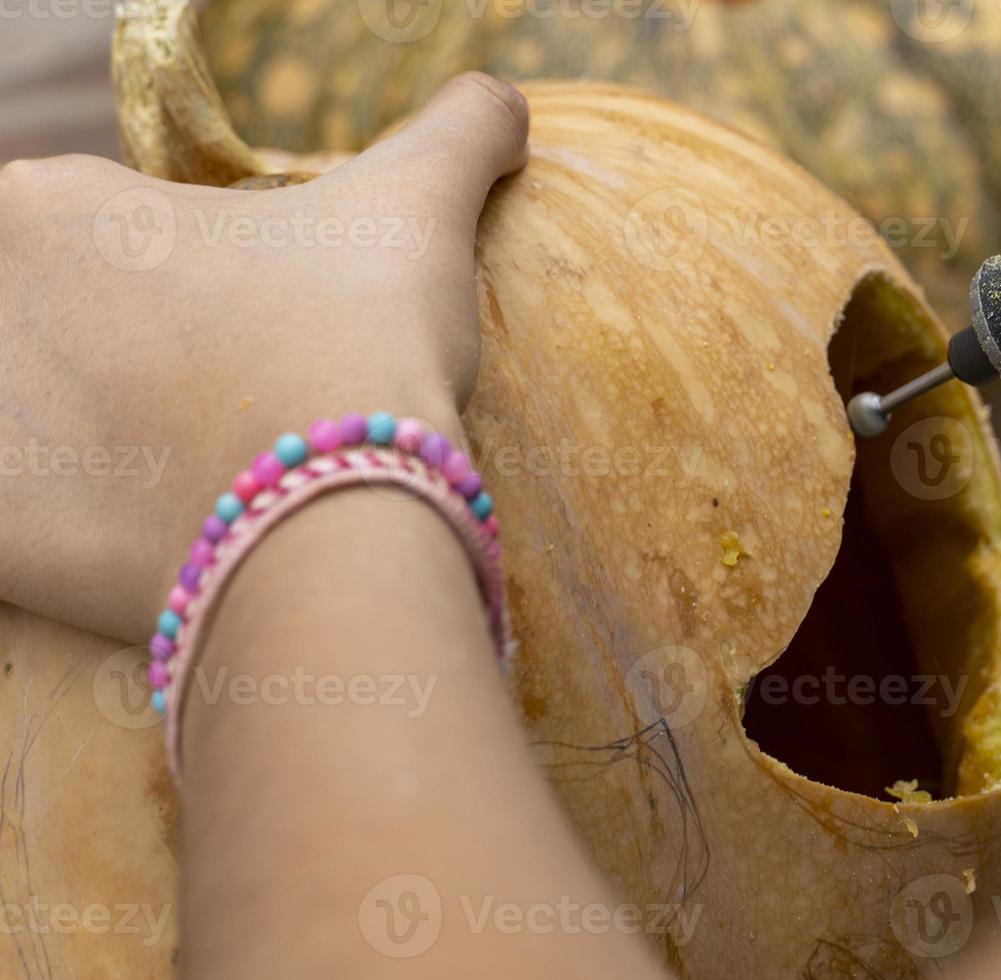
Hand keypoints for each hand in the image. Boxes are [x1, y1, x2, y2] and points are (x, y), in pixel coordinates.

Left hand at [0, 72, 527, 642]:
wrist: (339, 522)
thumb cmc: (360, 341)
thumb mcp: (420, 206)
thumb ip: (459, 129)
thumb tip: (503, 104)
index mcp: (48, 207)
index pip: (98, 246)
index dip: (184, 293)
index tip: (251, 338)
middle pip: (52, 335)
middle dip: (128, 368)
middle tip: (227, 417)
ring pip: (33, 425)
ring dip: (95, 445)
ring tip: (198, 483)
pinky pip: (20, 529)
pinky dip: (70, 532)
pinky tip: (148, 539)